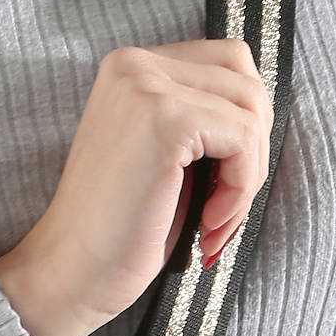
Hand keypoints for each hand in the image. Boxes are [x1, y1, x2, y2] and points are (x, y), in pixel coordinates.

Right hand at [0, 38, 272, 335]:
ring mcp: (148, 86)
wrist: (69, 273)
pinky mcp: (166, 118)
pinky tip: (207, 221)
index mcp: (130, 66)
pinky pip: (245, 138)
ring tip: (213, 219)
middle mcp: (134, 63)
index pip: (228, 64)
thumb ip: (201, 119)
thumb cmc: (117, 230)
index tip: (218, 186)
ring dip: (247, 176)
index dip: (241, 129)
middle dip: (252, 149)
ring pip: (253, 110)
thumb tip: (266, 113)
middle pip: (246, 80)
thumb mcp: (163, 156)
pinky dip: (240, 189)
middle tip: (223, 204)